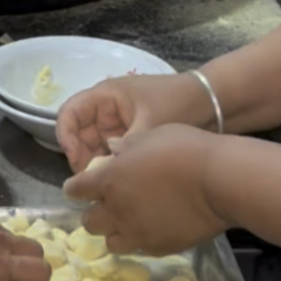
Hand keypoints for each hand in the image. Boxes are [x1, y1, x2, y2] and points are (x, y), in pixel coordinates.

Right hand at [56, 73, 214, 172]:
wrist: (215, 104)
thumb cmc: (180, 104)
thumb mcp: (149, 124)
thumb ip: (125, 147)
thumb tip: (104, 173)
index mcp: (106, 96)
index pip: (70, 113)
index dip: (65, 135)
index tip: (74, 158)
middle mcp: (106, 110)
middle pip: (79, 134)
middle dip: (80, 156)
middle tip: (90, 180)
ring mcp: (118, 124)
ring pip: (93, 147)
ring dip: (95, 164)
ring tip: (104, 184)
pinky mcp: (130, 138)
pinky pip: (110, 154)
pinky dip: (110, 166)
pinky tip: (117, 182)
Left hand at [63, 124, 229, 255]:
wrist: (221, 180)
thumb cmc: (185, 149)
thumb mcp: (150, 136)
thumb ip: (126, 147)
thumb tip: (111, 149)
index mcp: (107, 181)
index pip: (75, 190)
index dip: (77, 188)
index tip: (84, 186)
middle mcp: (116, 211)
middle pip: (88, 222)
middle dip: (96, 212)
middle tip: (112, 202)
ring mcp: (137, 233)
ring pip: (111, 241)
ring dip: (116, 231)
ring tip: (132, 220)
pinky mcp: (160, 248)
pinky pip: (141, 248)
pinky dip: (142, 239)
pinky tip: (156, 227)